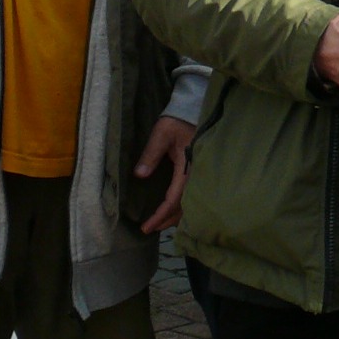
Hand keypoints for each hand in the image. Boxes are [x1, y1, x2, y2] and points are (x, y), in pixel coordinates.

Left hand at [132, 114, 195, 234]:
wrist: (193, 109)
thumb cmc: (177, 121)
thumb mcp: (161, 134)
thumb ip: (151, 154)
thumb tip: (140, 175)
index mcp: (187, 167)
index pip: (174, 198)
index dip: (160, 215)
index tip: (147, 227)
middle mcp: (196, 174)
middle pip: (184, 206)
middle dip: (167, 220)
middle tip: (150, 229)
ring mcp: (198, 173)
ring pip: (190, 202)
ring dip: (175, 215)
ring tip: (160, 223)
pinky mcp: (197, 170)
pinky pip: (191, 194)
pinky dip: (182, 206)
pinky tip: (173, 208)